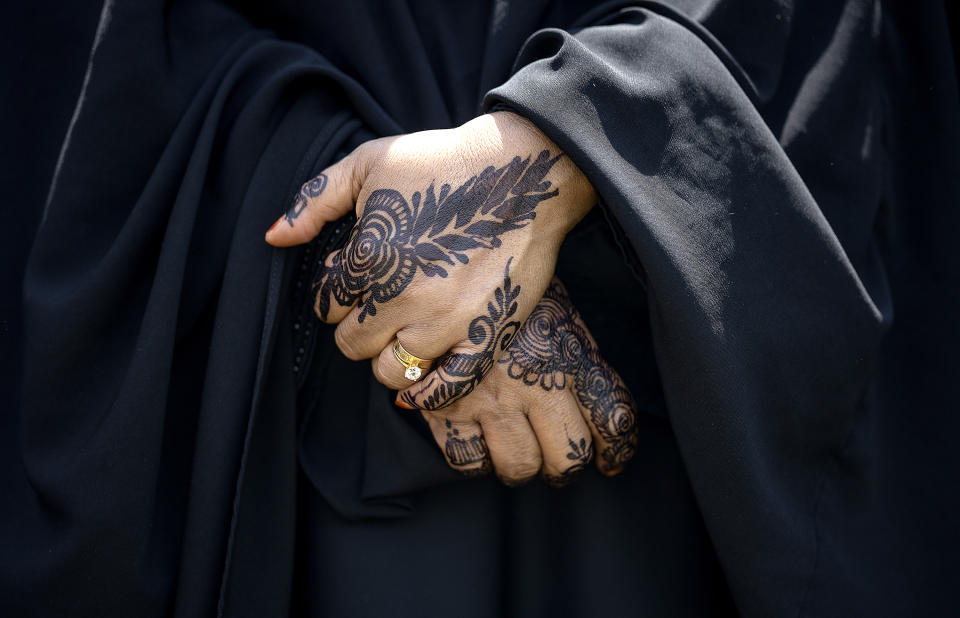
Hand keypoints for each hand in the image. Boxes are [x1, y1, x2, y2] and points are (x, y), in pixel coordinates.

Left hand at [265, 111, 595, 409]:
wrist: (524, 171)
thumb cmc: (444, 161)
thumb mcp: (370, 162)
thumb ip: (315, 200)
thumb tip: (274, 237)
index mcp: (370, 256)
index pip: (327, 307)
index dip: (337, 295)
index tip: (359, 281)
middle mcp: (402, 296)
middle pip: (353, 345)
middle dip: (359, 327)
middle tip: (381, 306)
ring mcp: (445, 322)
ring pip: (391, 373)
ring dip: (391, 357)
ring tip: (405, 332)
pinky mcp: (485, 335)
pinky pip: (445, 389)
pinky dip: (428, 394)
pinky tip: (423, 377)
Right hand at [404, 276, 638, 484]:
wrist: (443, 259)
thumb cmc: (505, 284)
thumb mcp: (555, 309)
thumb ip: (578, 355)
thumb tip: (601, 409)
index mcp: (569, 352)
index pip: (612, 417)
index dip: (618, 450)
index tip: (611, 461)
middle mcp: (535, 380)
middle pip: (568, 455)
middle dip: (567, 468)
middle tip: (560, 464)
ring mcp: (489, 396)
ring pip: (519, 466)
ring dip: (523, 469)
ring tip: (521, 459)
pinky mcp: (444, 405)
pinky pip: (468, 459)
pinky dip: (477, 462)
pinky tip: (481, 447)